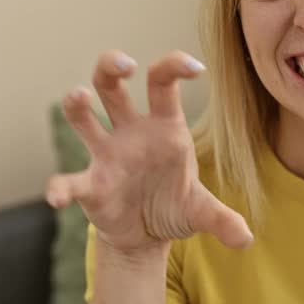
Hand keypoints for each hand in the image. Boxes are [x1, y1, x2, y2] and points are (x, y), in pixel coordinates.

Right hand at [45, 51, 253, 255]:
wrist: (147, 236)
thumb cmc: (174, 207)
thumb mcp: (201, 212)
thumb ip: (222, 219)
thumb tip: (245, 240)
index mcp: (163, 128)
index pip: (163, 83)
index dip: (174, 66)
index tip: (194, 66)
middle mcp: (130, 132)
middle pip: (112, 85)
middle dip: (112, 65)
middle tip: (125, 64)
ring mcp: (106, 155)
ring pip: (83, 117)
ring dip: (77, 104)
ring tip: (79, 97)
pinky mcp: (90, 185)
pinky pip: (70, 181)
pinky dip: (60, 188)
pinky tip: (57, 198)